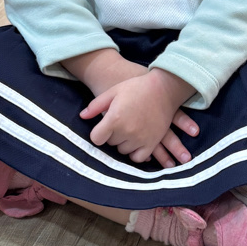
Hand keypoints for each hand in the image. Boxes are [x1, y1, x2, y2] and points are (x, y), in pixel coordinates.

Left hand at [80, 70, 198, 168]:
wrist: (164, 89)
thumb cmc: (136, 88)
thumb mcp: (113, 91)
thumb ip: (96, 105)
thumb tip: (82, 116)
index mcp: (115, 118)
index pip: (96, 138)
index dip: (98, 133)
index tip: (103, 127)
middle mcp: (127, 131)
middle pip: (110, 143)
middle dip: (112, 135)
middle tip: (120, 122)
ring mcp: (140, 139)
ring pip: (123, 150)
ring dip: (123, 142)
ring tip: (129, 128)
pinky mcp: (152, 143)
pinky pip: (138, 158)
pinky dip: (135, 152)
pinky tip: (136, 141)